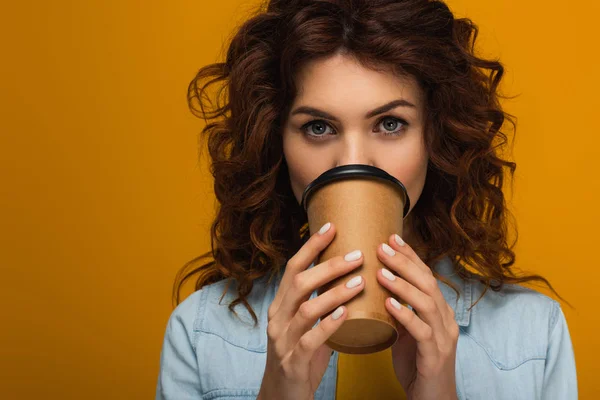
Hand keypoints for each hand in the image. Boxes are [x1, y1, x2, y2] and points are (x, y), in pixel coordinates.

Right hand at [258, 222, 365, 399]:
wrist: (282, 396)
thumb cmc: (300, 357)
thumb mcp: (306, 326)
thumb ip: (321, 305)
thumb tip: (350, 278)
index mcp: (280, 306)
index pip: (293, 268)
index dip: (311, 246)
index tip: (332, 227)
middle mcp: (277, 318)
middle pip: (300, 283)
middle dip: (329, 266)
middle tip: (358, 255)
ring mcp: (283, 340)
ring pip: (307, 309)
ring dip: (335, 293)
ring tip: (361, 282)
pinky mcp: (292, 362)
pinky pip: (311, 340)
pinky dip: (329, 325)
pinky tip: (346, 315)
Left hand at [376, 234, 458, 399]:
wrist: (432, 399)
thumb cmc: (417, 364)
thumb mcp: (406, 332)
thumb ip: (397, 311)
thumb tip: (374, 288)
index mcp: (438, 311)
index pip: (425, 275)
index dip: (410, 256)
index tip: (391, 237)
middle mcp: (445, 320)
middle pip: (427, 282)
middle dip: (405, 262)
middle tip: (382, 246)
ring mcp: (443, 337)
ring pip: (427, 302)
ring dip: (403, 284)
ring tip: (381, 271)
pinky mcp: (434, 356)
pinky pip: (422, 331)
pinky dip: (405, 315)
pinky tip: (389, 304)